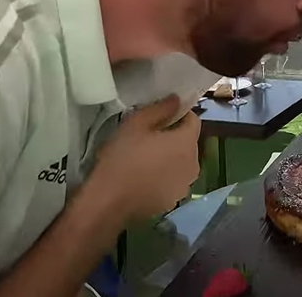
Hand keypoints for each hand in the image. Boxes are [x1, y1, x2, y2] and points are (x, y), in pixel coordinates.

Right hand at [84, 95, 201, 222]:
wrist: (108, 201)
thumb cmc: (122, 157)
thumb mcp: (136, 123)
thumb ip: (161, 108)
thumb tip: (177, 100)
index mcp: (187, 143)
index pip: (194, 120)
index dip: (179, 115)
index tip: (160, 117)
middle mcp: (194, 165)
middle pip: (189, 143)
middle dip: (174, 137)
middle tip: (149, 136)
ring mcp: (185, 186)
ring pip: (182, 163)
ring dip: (171, 157)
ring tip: (146, 158)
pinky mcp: (173, 201)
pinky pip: (174, 181)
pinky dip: (165, 176)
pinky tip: (145, 177)